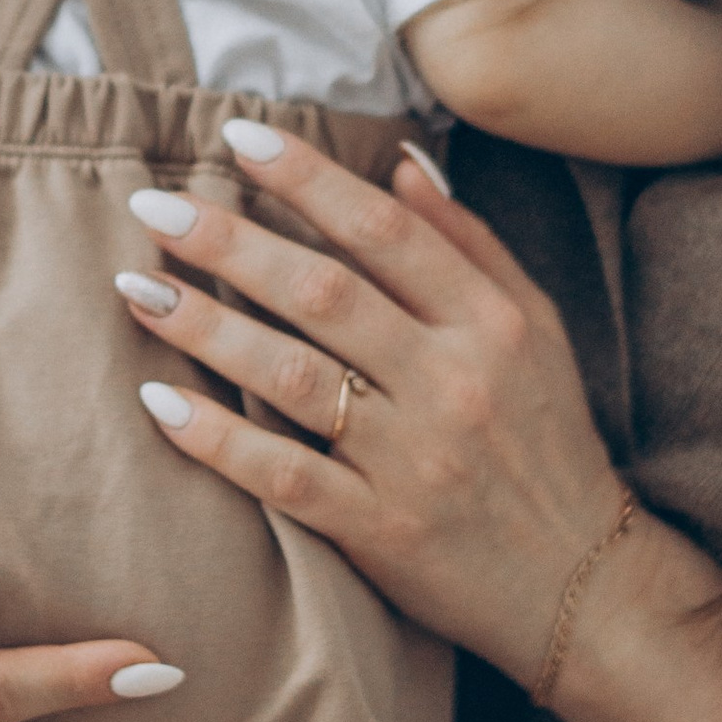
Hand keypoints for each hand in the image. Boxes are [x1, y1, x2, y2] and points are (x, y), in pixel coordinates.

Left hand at [112, 133, 637, 689]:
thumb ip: (468, 244)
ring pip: (293, 378)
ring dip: (206, 329)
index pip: (384, 231)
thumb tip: (402, 161)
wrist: (583, 583)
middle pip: (324, 294)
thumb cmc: (548, 441)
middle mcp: (452, 382)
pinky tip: (160, 404)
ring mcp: (414, 459)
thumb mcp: (535, 329)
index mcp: (489, 323)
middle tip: (154, 207)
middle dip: (230, 243)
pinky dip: (219, 440)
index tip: (239, 137)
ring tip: (137, 288)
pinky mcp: (382, 531)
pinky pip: (285, 478)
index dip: (309, 178)